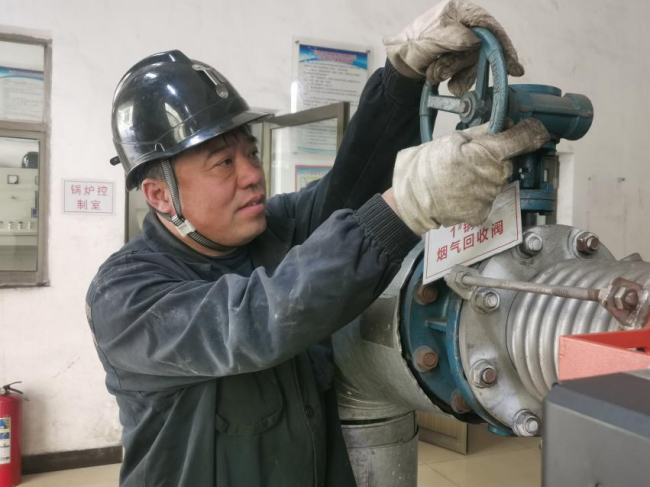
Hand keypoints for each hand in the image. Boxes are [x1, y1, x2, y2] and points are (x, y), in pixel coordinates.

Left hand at [384, 0, 522, 95]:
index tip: (512, 68)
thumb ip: (453, 36)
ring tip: (433, 70)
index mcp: (463, 13)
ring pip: (474, 66)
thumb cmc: (415, 42)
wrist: (402, 62)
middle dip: (463, 65)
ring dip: (453, 72)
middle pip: (483, 50)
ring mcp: (468, 46)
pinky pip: (468, 77)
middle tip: (442, 69)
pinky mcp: (464, 63)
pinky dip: (454, 80)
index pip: (489, 27)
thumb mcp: (431, 36)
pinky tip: (438, 77)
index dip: (503, 46)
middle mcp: (469, 28)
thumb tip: (474, 39)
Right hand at [392, 118, 549, 234]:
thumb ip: (482, 132)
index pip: (524, 138)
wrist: (410, 199)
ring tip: (460, 177)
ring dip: (485, 177)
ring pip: (497, 181)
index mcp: (487, 152)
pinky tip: (461, 192)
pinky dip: (478, 195)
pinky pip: (488, 199)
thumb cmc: (426, 167)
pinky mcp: (482, 213)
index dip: (532, 131)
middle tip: (470, 158)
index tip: (535, 129)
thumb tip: (504, 124)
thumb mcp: (452, 139)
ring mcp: (489, 197)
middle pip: (508, 162)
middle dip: (496, 158)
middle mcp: (493, 176)